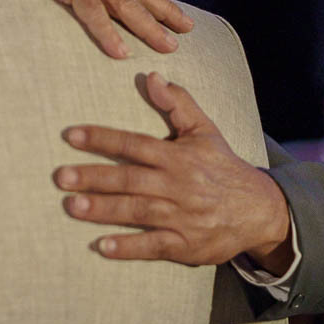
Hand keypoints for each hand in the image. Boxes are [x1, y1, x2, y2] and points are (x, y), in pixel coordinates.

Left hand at [54, 72, 292, 270]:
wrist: (262, 210)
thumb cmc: (223, 167)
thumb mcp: (204, 131)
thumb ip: (177, 103)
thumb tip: (151, 76)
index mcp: (178, 156)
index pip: (135, 144)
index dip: (103, 138)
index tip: (71, 135)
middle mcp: (178, 185)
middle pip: (130, 179)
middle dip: (94, 177)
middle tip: (61, 177)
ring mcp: (182, 216)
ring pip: (137, 211)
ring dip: (104, 210)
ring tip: (72, 207)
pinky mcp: (186, 245)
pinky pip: (154, 246)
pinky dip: (128, 247)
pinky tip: (102, 246)